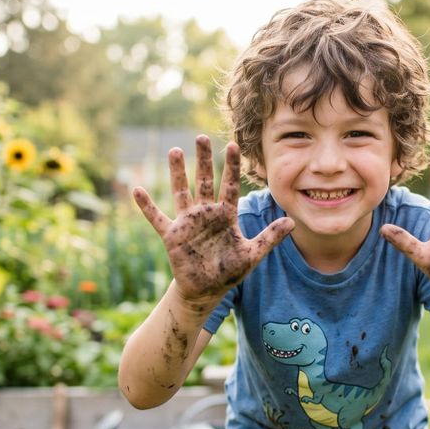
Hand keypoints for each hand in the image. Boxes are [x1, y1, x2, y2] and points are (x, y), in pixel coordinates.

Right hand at [133, 135, 293, 303]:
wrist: (206, 290)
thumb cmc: (228, 271)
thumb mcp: (253, 254)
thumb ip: (270, 237)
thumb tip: (293, 222)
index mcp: (225, 215)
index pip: (229, 186)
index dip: (230, 166)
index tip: (232, 145)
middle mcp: (205, 214)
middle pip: (204, 181)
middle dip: (204, 160)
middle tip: (201, 137)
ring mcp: (187, 223)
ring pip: (182, 192)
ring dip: (178, 173)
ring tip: (175, 151)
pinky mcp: (172, 235)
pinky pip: (157, 218)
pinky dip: (146, 206)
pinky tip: (136, 190)